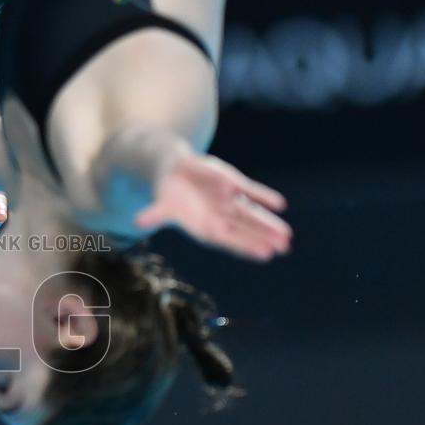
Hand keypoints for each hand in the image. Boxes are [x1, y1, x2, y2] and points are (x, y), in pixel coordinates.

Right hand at [135, 153, 292, 261]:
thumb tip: (138, 223)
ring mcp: (228, 201)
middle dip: (264, 237)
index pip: (228, 239)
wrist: (172, 170)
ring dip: (269, 223)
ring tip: (287, 235)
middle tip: (283, 247)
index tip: (265, 254)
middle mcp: (219, 217)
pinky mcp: (232, 184)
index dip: (246, 246)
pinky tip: (279, 204)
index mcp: (204, 227)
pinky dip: (263, 196)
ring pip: (252, 214)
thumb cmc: (166, 192)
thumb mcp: (160, 204)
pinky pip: (251, 192)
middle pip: (245, 229)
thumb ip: (154, 214)